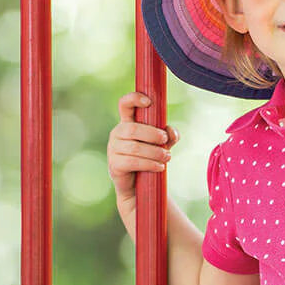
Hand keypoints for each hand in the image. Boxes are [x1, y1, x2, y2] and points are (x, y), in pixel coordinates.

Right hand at [107, 92, 179, 209]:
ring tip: (167, 157)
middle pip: (133, 128)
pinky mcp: (115, 165)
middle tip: (165, 140)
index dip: (133, 98)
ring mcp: (113, 149)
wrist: (139, 185)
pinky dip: (150, 164)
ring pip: (135, 147)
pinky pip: (133, 162)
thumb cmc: (150, 158)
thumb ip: (169, 136)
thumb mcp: (162, 144)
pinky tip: (160, 167)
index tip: (148, 101)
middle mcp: (117, 133)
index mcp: (127, 123)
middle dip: (152, 134)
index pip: (125, 104)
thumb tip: (171, 131)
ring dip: (154, 152)